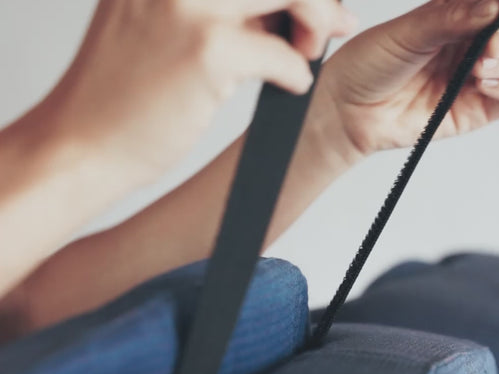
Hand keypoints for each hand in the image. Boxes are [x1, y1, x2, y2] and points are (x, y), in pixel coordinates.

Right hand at [40, 0, 356, 189]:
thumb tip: (276, 9)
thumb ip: (212, 9)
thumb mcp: (156, 27)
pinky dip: (296, 72)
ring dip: (316, 20)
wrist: (81, 144)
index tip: (310, 4)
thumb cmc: (119, 98)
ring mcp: (187, 5)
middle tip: (326, 27)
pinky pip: (282, 52)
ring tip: (309, 53)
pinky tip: (292, 86)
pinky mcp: (206, 51)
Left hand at [316, 0, 498, 165]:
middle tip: (490, 41)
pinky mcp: (472, 111)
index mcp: (454, 20)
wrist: (347, 110)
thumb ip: (450, 17)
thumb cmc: (367, 67)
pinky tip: (484, 83)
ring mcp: (471, 80)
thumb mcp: (407, 32)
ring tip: (479, 67)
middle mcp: (466, 48)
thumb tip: (494, 6)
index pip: (498, 4)